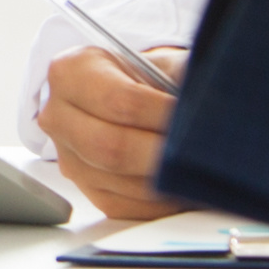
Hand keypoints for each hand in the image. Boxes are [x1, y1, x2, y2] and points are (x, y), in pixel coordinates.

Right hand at [32, 40, 188, 219]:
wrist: (130, 94)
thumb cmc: (147, 76)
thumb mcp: (163, 61)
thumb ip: (183, 76)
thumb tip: (209, 98)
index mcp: (71, 72)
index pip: (118, 100)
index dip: (161, 113)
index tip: (196, 118)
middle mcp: (59, 116)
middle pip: (110, 147)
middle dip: (162, 154)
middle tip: (201, 152)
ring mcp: (69, 157)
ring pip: (119, 183)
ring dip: (165, 181)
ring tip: (200, 169)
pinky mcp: (86, 189)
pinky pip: (125, 206)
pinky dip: (160, 202)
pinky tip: (183, 187)